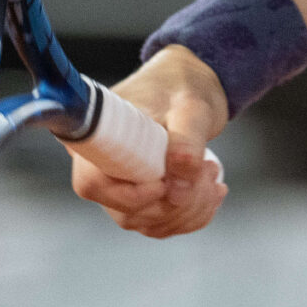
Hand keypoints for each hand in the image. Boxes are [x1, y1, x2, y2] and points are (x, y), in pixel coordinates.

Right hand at [69, 47, 229, 238]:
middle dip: (174, 203)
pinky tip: (212, 192)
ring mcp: (119, 185)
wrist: (188, 85)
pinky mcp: (140, 196)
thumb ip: (186, 143)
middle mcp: (100, 165)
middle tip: (209, 171)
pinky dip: (190, 215)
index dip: (131, 195)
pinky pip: (160, 222)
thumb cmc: (182, 87)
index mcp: (97, 136)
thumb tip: (177, 190)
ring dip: (187, 211)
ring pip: (146, 222)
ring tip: (213, 176)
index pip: (93, 184)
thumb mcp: (190, 107)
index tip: (167, 183)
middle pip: (125, 211)